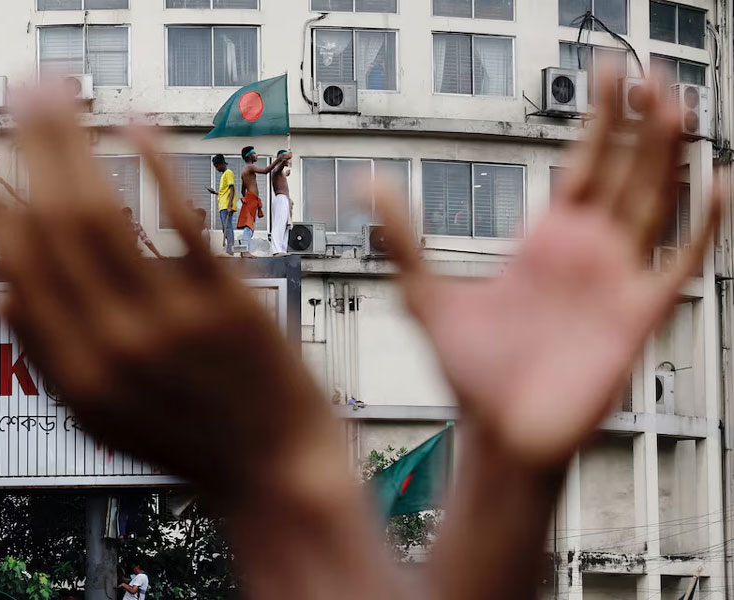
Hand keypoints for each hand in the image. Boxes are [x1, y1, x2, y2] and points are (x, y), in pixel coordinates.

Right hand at [0, 88, 336, 498]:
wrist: (276, 469)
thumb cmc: (193, 443)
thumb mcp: (101, 421)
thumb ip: (46, 358)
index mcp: (76, 374)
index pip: (18, 269)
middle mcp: (116, 343)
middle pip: (57, 225)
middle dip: (32, 150)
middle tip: (22, 96)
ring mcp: (173, 319)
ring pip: (105, 214)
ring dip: (76, 143)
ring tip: (60, 94)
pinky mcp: (229, 301)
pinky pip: (181, 221)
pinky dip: (156, 166)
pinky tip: (136, 125)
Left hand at [378, 77, 720, 467]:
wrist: (500, 432)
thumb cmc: (470, 372)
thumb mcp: (426, 293)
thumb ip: (403, 238)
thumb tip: (369, 186)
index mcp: (546, 241)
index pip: (582, 163)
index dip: (597, 118)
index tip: (607, 72)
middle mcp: (587, 252)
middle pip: (625, 171)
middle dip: (640, 121)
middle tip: (653, 69)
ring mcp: (617, 280)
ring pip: (655, 202)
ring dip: (669, 154)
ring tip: (679, 101)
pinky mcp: (639, 315)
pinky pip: (681, 262)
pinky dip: (704, 226)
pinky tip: (718, 182)